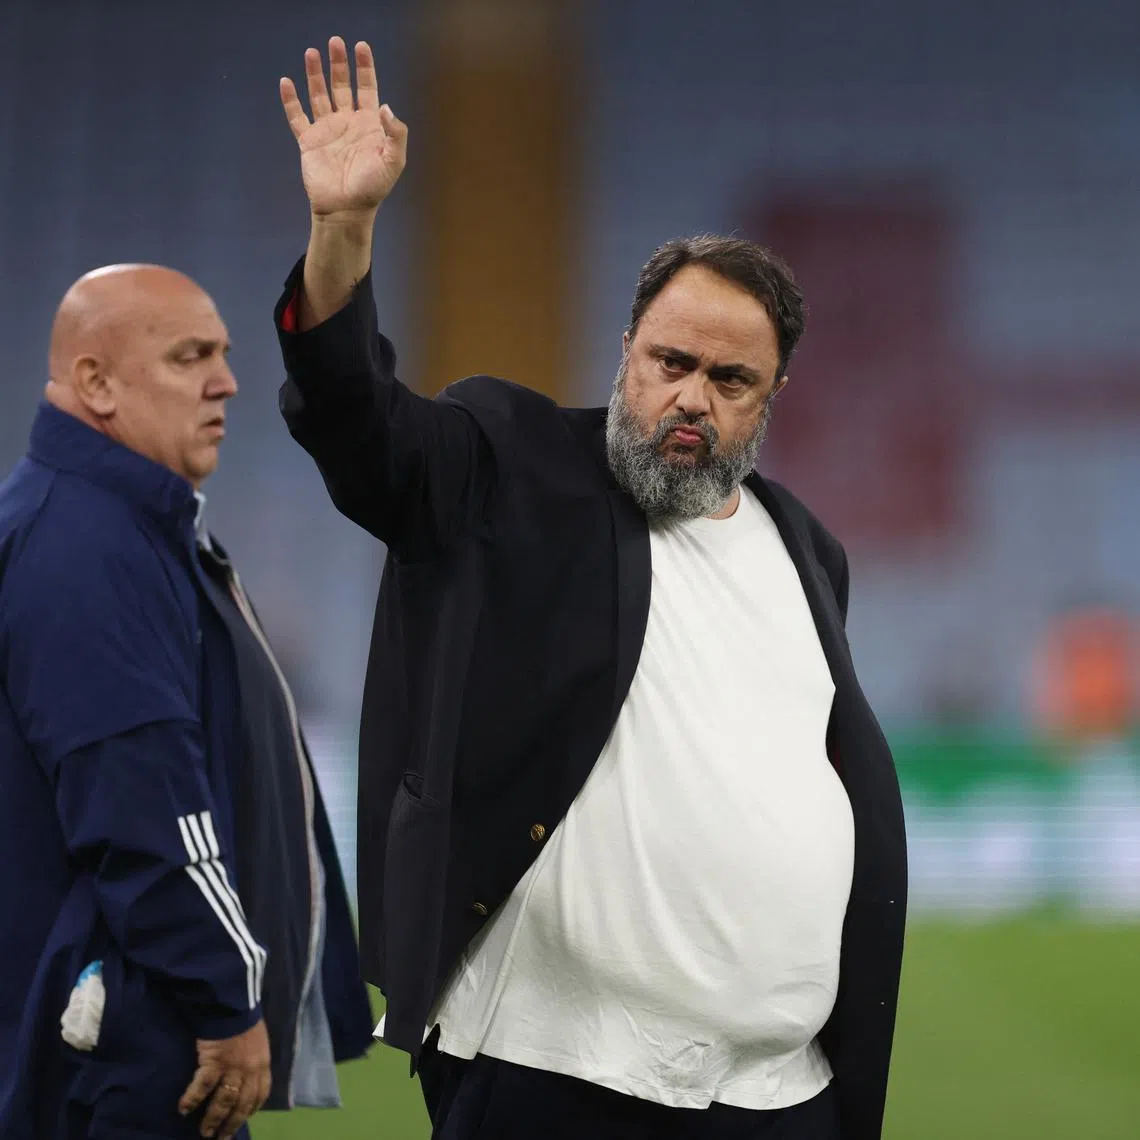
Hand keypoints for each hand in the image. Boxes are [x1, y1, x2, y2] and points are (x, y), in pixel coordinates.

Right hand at [178, 1019, 270, 1138]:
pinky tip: (183, 1109)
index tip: (242, 1119)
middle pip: (242, 1104)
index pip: (261, 1094)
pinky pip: (202, 1087)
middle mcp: (251, 1069)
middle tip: (221, 1138)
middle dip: (231, 1124)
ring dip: (213, 1120)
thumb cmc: (244, 1019)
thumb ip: (254, 1059)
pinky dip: (192, 1100)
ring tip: (205, 1133)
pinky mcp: (214, 1062)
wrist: (232, 1003)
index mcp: (263, 1063)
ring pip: (224, 1101)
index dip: (252, 1109)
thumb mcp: (258, 1040)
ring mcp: (233, 1067)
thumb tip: (246, 1074)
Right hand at [280, 37, 407, 218]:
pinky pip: (297, 116)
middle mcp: (347, 123)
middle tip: (335, 42)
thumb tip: (384, 105)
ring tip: (312, 52)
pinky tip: (286, 82)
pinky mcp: (309, 142)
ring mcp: (327, 131)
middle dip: (339, 64)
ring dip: (315, 74)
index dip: (365, 67)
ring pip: (319, 95)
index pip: (367, 88)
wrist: (346, 210)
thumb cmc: (373, 189)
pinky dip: (290, 100)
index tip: (361, 46)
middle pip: (341, 85)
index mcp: (368, 125)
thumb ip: (395, 133)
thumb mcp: (394, 162)